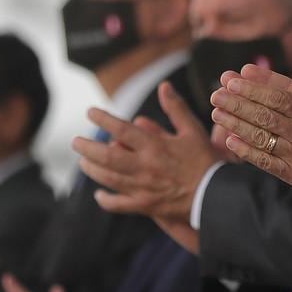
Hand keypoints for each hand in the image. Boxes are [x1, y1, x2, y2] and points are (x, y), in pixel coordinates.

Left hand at [76, 81, 219, 225]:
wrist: (215, 195)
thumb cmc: (205, 161)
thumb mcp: (193, 130)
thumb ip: (176, 108)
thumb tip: (164, 86)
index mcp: (155, 145)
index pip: (121, 129)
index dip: (103, 119)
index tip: (90, 112)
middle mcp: (144, 166)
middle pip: (107, 155)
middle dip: (87, 148)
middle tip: (76, 142)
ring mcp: (143, 187)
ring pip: (109, 178)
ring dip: (92, 169)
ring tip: (83, 162)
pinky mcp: (145, 205)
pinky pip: (119, 204)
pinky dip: (106, 200)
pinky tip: (98, 195)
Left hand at [209, 52, 291, 207]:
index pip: (278, 97)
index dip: (253, 88)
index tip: (233, 79)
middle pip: (263, 115)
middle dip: (237, 103)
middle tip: (216, 94)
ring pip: (260, 137)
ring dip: (236, 124)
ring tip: (216, 113)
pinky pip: (265, 162)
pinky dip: (247, 151)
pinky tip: (230, 140)